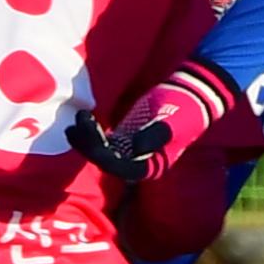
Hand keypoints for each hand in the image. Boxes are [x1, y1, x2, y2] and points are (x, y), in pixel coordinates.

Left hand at [88, 60, 246, 192]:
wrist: (189, 96)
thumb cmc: (184, 111)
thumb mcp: (172, 124)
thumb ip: (154, 136)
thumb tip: (134, 147)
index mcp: (150, 166)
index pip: (120, 167)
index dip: (103, 156)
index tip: (93, 137)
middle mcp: (137, 163)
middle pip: (106, 161)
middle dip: (89, 146)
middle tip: (75, 126)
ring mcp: (129, 151)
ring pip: (102, 152)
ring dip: (86, 140)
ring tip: (74, 123)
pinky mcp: (124, 138)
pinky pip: (103, 141)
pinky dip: (91, 133)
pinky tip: (80, 121)